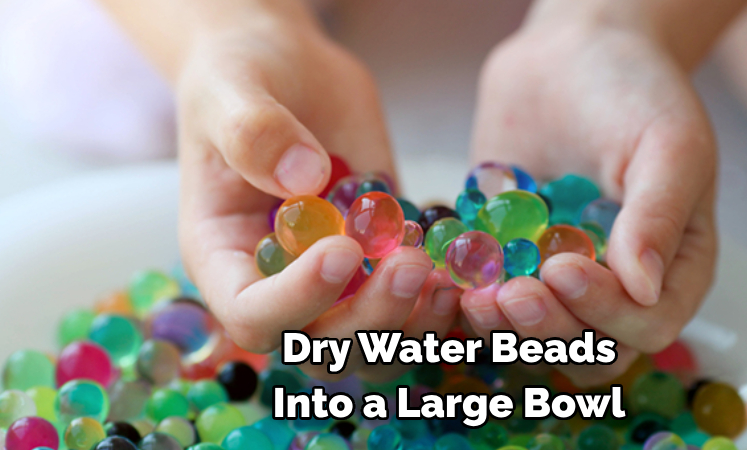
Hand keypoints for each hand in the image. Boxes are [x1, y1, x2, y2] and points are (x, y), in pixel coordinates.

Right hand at [174, 11, 460, 380]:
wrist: (288, 67)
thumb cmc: (241, 75)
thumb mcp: (233, 89)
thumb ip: (256, 133)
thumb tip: (305, 180)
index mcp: (224, 257)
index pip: (252, 316)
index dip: (298, 300)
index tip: (342, 249)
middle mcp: (278, 281)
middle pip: (321, 346)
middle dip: (371, 319)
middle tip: (412, 264)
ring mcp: (335, 277)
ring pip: (372, 344)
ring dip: (413, 326)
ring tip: (443, 277)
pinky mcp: (380, 258)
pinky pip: (410, 308)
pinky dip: (439, 304)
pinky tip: (460, 266)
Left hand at [466, 15, 717, 386]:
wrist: (571, 52)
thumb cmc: (634, 90)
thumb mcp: (667, 143)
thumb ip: (659, 216)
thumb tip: (642, 291)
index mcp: (672, 267)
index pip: (647, 323)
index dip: (605, 312)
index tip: (564, 269)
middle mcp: (616, 285)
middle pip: (589, 348)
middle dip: (549, 330)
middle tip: (511, 295)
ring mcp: (557, 278)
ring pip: (534, 338)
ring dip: (505, 330)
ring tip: (476, 296)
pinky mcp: (508, 261)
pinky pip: (489, 301)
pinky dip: (466, 302)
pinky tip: (446, 280)